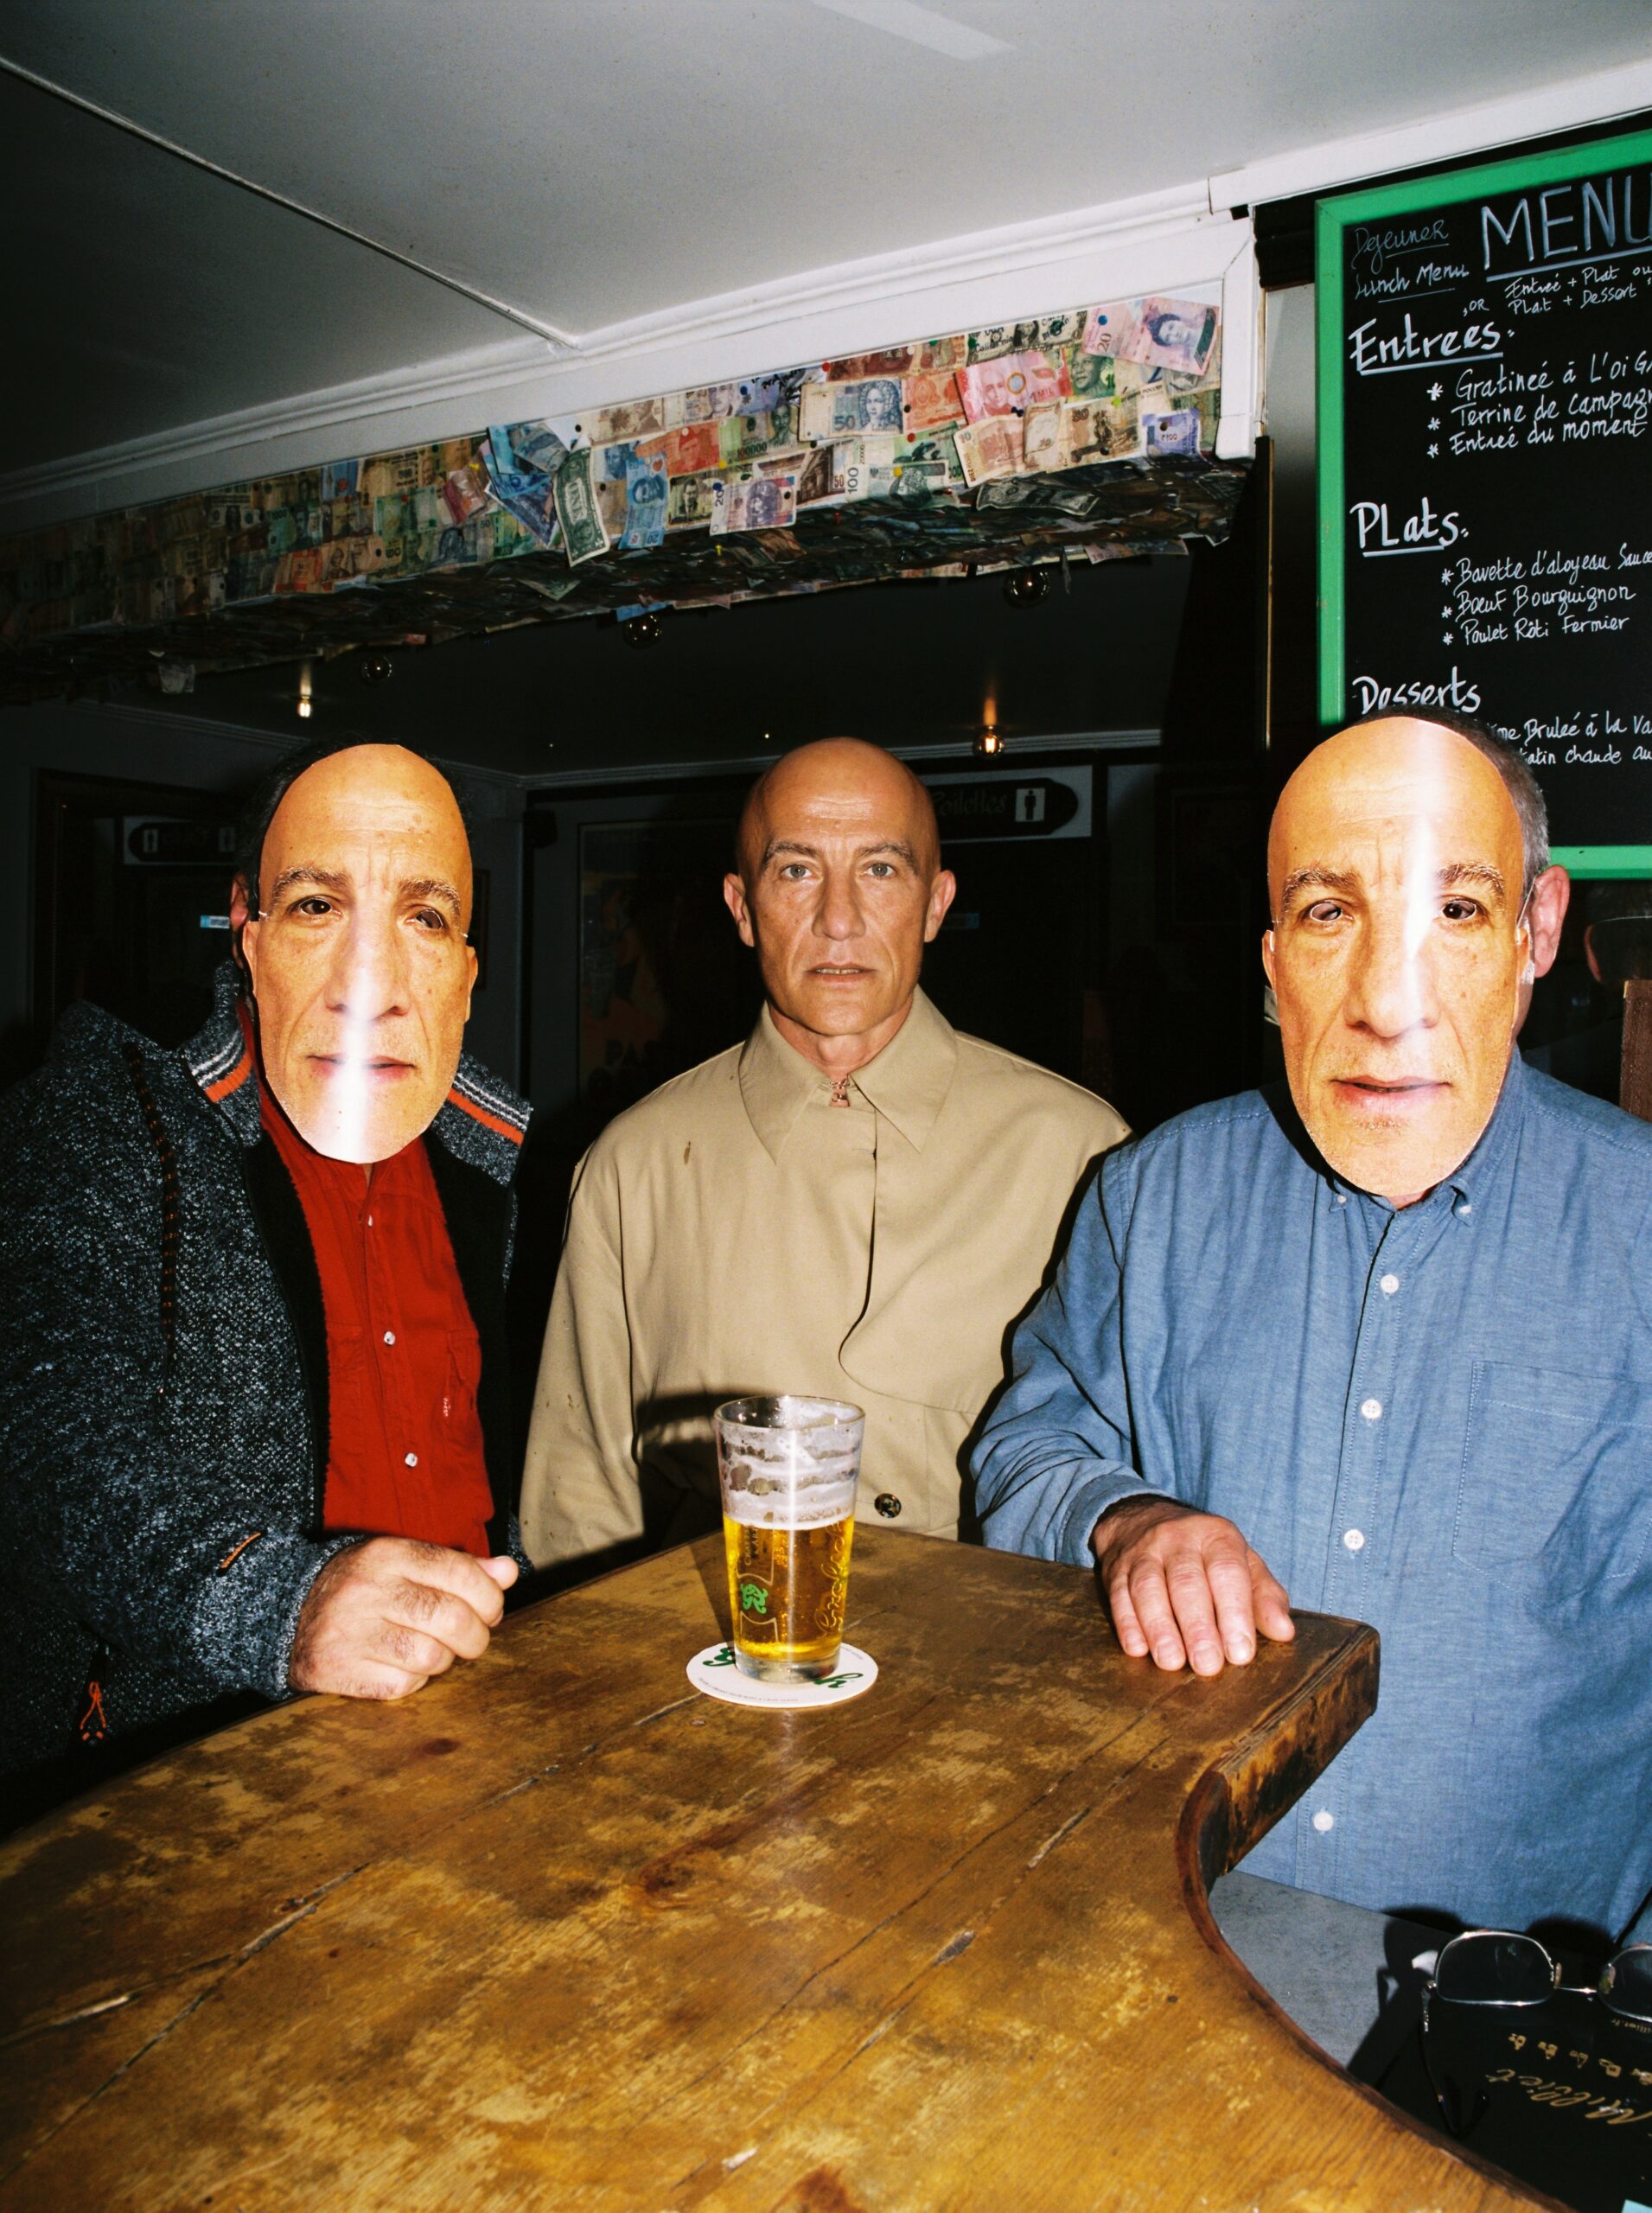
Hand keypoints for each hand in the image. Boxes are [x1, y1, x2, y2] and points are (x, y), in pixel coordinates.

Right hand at [288, 1539, 519, 1699]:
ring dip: (444, 1660)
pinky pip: (402, 1686)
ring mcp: (350, 1631)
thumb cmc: (364, 1588)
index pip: (459, 1572)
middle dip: (476, 1636)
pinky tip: (402, 1666)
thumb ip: (459, 1567)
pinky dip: (413, 1681)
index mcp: (387, 1554)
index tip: (490, 1609)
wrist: (288, 1614)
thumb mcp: (405, 1563)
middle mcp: (368, 1589)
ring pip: (431, 1656)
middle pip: (452, 1618)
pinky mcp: (338, 1670)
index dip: (489, 1596)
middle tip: (472, 1639)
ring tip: (434, 1651)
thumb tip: (508, 1572)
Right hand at [1091, 1497, 1292, 1676]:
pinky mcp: (1115, 1567)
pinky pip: (1119, 1594)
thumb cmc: (1205, 1555)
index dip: (1235, 1613)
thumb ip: (1264, 1597)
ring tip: (1172, 1662)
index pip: (1227, 1572)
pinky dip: (1127, 1623)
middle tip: (1207, 1665)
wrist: (1143, 1519)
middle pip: (1186, 1582)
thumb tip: (1284, 1632)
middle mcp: (1178, 1538)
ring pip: (1148, 1587)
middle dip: (1197, 1626)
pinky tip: (1137, 1648)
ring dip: (1159, 1627)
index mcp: (1217, 1536)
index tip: (1240, 1653)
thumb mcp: (1242, 1564)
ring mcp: (1143, 1551)